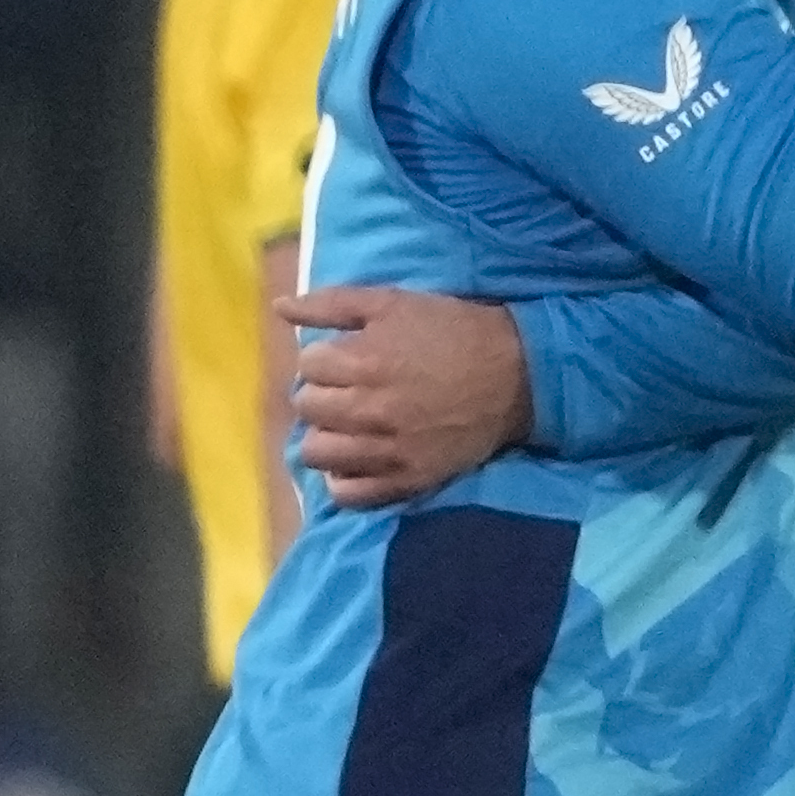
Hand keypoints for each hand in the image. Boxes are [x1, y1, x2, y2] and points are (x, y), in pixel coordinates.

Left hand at [274, 286, 534, 508]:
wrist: (515, 374)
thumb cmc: (452, 330)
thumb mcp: (394, 302)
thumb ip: (331, 304)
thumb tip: (279, 308)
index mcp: (363, 361)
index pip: (307, 365)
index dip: (324, 357)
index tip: (346, 356)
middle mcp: (368, 409)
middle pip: (307, 407)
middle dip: (321, 392)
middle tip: (347, 388)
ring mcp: (386, 450)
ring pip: (317, 451)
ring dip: (326, 433)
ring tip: (348, 423)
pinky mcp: (406, 479)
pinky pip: (348, 493)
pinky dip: (343, 477)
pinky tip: (356, 458)